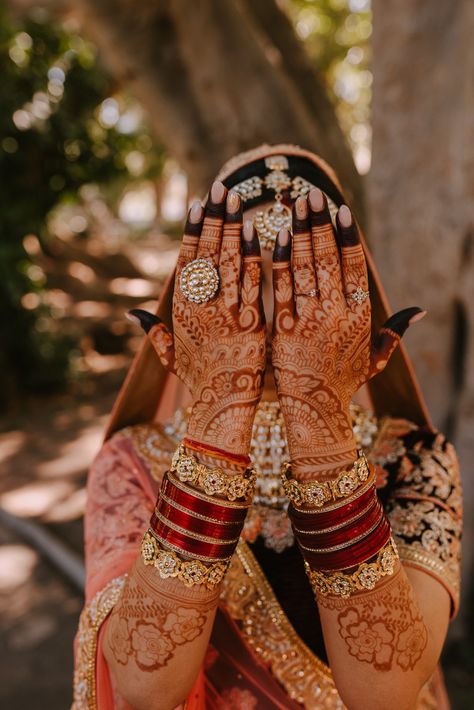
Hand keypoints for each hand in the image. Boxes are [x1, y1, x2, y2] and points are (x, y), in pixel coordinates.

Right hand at [129, 181, 265, 455]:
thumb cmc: (199, 383)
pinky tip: (259, 231)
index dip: (193, 231)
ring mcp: (226, 314)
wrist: (222, 412)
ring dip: (233, 227)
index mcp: (182, 312)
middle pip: (208, 254)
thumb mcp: (172, 357)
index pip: (187, 262)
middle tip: (221, 186)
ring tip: (239, 197)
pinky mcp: (251, 324)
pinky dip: (255, 256)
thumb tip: (132, 315)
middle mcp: (201, 308)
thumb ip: (154, 332)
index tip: (198, 204)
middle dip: (215, 218)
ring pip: (229, 262)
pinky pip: (253, 283)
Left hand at [271, 189, 425, 477]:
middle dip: (320, 222)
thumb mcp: (373, 359)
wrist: (315, 413)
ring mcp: (309, 320)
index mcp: (359, 316)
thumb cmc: (344, 383)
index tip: (340, 209)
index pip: (354, 267)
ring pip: (305, 267)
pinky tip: (276, 236)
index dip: (347, 236)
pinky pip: (280, 288)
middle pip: (328, 259)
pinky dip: (279, 260)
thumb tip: (419, 311)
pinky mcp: (283, 329)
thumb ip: (393, 333)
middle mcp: (337, 314)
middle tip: (312, 193)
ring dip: (301, 231)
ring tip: (295, 203)